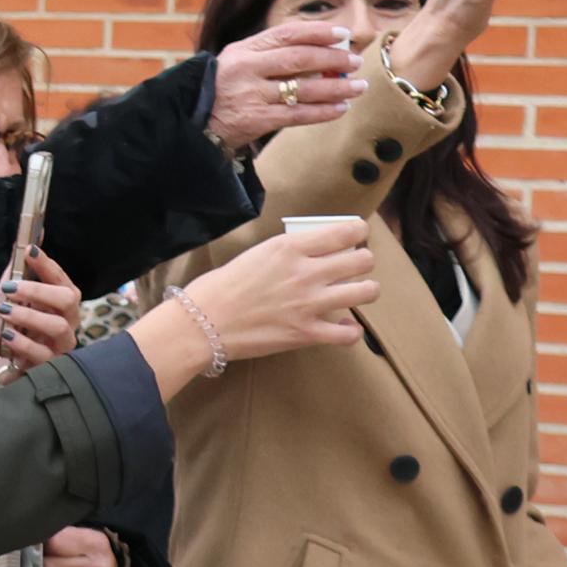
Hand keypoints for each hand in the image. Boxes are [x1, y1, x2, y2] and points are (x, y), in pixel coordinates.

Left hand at [0, 249, 78, 385]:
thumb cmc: (4, 330)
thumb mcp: (6, 298)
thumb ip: (18, 271)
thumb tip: (32, 238)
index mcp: (59, 303)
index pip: (62, 279)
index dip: (47, 264)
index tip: (29, 252)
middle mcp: (66, 322)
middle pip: (68, 299)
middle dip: (38, 290)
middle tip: (10, 290)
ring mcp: (61, 346)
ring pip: (58, 326)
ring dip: (28, 315)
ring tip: (5, 312)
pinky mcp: (52, 367)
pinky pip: (43, 353)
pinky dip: (23, 343)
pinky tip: (8, 337)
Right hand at [133, 225, 376, 387]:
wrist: (201, 324)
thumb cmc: (220, 287)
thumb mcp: (256, 254)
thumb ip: (289, 252)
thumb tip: (311, 255)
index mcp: (290, 247)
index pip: (346, 232)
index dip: (359, 233)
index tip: (356, 237)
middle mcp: (306, 273)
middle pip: (362, 260)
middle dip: (363, 262)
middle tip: (353, 268)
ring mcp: (309, 305)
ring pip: (366, 292)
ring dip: (366, 291)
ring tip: (355, 293)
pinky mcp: (305, 334)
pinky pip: (348, 334)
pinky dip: (351, 331)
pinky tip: (344, 327)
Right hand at [207, 23, 360, 151]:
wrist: (190, 125)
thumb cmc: (221, 92)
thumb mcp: (236, 64)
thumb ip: (269, 55)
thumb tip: (321, 52)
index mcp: (242, 50)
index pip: (287, 34)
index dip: (318, 31)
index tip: (342, 33)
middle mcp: (246, 69)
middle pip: (299, 58)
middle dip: (333, 59)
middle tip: (355, 62)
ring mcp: (250, 95)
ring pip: (304, 87)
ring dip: (336, 87)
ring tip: (358, 87)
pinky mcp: (255, 120)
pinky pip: (298, 114)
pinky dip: (322, 111)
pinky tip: (340, 108)